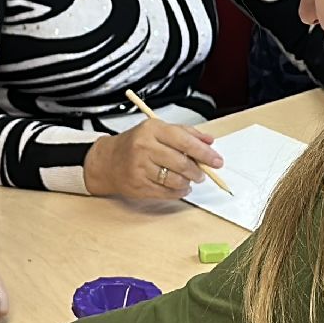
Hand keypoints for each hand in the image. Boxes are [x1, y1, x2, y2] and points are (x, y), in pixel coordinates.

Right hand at [83, 117, 222, 199]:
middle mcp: (144, 147)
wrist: (106, 161)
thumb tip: (209, 141)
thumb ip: (185, 133)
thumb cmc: (135, 144)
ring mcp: (140, 168)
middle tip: (202, 173)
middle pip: (181, 163)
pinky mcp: (138, 185)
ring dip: (187, 182)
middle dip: (198, 171)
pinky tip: (178, 186)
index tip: (217, 160)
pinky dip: (178, 191)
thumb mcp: (158, 130)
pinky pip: (166, 192)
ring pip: (175, 180)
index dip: (204, 153)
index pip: (185, 141)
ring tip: (188, 179)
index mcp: (152, 129)